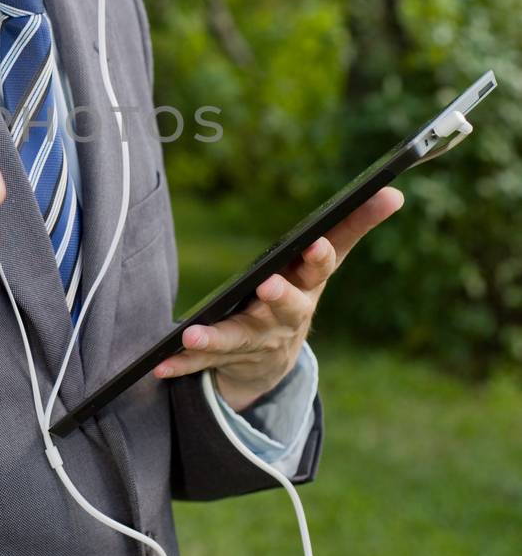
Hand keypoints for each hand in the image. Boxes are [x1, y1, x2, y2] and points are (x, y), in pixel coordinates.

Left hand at [151, 185, 405, 411]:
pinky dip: (181, 364)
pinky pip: (200, 363)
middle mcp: (284, 318)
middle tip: (269, 284)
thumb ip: (353, 225)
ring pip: (236, 339)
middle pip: (284, 308)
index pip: (319, 269)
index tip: (316, 243)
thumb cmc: (299, 292)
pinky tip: (160, 364)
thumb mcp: (323, 261)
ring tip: (191, 333)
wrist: (273, 362)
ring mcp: (254, 341)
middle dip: (279, 297)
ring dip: (215, 337)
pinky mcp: (224, 358)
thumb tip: (395, 191)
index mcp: (307, 288)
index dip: (319, 257)